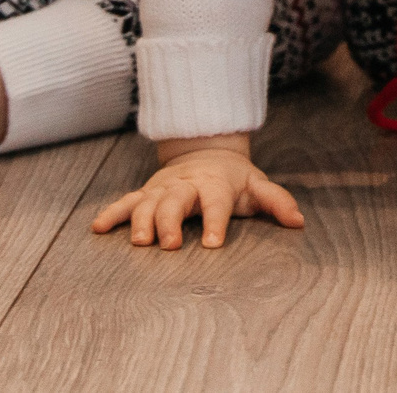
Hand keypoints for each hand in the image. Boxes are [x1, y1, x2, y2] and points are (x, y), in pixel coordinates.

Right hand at [89, 136, 304, 248]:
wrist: (204, 151)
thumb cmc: (233, 177)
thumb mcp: (257, 185)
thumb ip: (276, 202)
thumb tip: (298, 221)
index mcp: (215, 184)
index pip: (217, 203)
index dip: (216, 221)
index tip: (213, 243)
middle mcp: (186, 185)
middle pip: (175, 202)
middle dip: (171, 222)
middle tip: (169, 245)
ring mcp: (163, 188)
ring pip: (148, 203)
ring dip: (141, 220)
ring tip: (138, 241)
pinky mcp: (146, 192)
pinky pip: (126, 202)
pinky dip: (111, 213)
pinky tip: (98, 228)